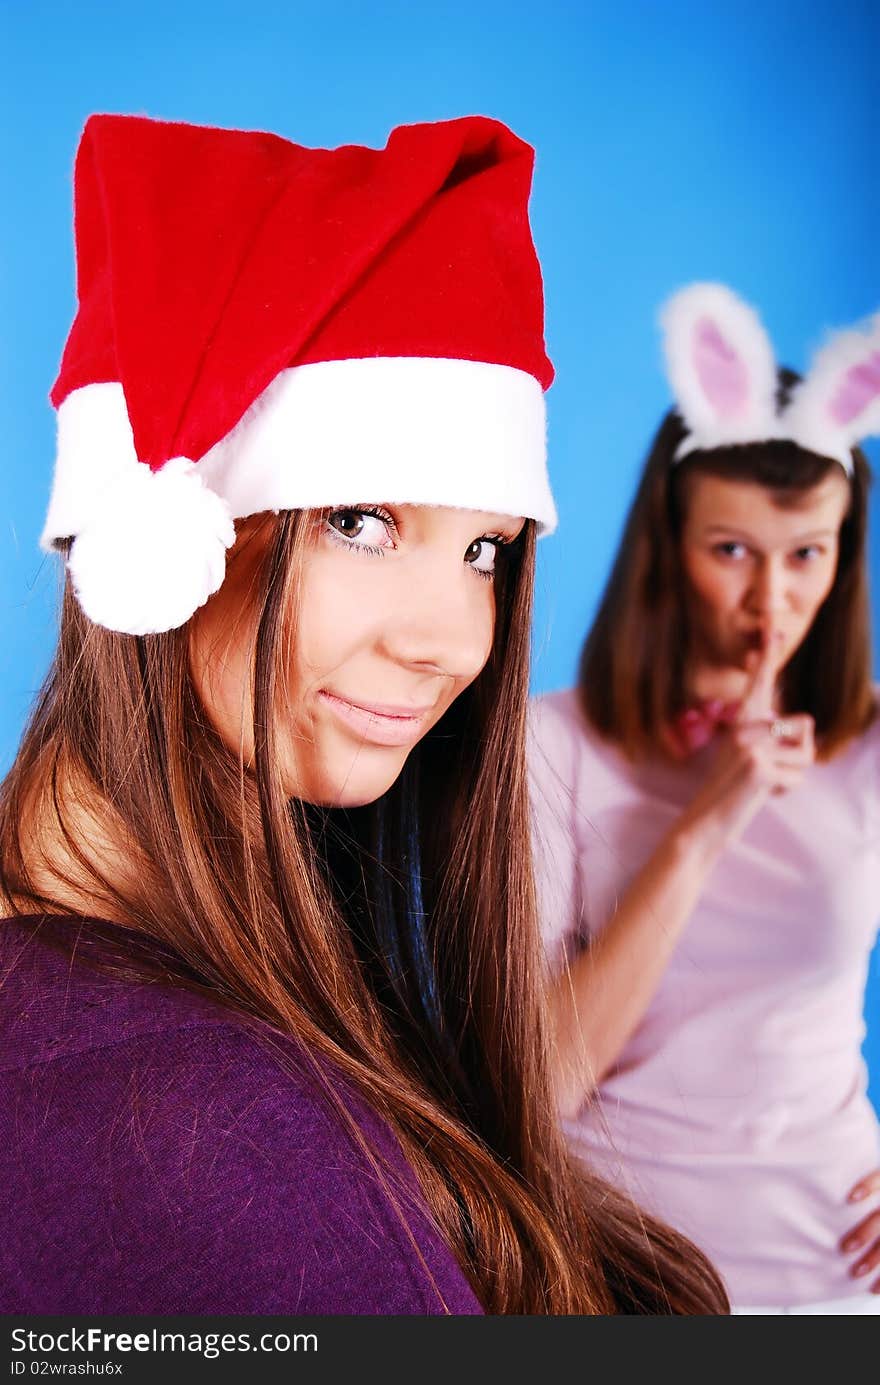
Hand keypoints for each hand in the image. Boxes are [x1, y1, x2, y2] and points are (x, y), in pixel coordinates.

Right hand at [676, 628, 815, 855]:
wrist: (701, 825)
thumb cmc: (729, 795)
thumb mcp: (745, 760)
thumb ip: (767, 738)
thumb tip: (801, 727)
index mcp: (740, 724)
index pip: (758, 686)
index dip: (766, 657)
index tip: (772, 628)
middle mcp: (743, 729)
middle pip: (804, 724)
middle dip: (800, 752)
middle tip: (771, 772)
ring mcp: (749, 747)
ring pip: (806, 752)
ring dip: (794, 773)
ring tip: (764, 784)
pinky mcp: (759, 768)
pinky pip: (798, 776)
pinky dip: (786, 791)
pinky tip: (761, 795)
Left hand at [840, 1169, 879, 1291]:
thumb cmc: (858, 1186)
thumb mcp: (854, 1170)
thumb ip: (835, 1168)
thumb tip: (794, 1159)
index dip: (870, 1186)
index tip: (851, 1198)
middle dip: (867, 1233)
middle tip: (845, 1248)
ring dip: (875, 1259)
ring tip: (856, 1273)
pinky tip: (873, 1289)